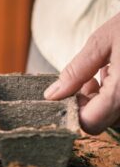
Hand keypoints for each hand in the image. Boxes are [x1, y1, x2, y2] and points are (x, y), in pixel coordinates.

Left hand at [44, 12, 119, 134]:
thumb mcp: (101, 43)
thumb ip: (76, 71)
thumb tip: (52, 94)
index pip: (90, 123)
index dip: (74, 109)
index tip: (72, 89)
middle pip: (104, 121)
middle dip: (89, 103)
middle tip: (88, 77)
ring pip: (116, 116)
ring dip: (104, 100)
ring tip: (106, 72)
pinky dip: (117, 95)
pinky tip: (118, 72)